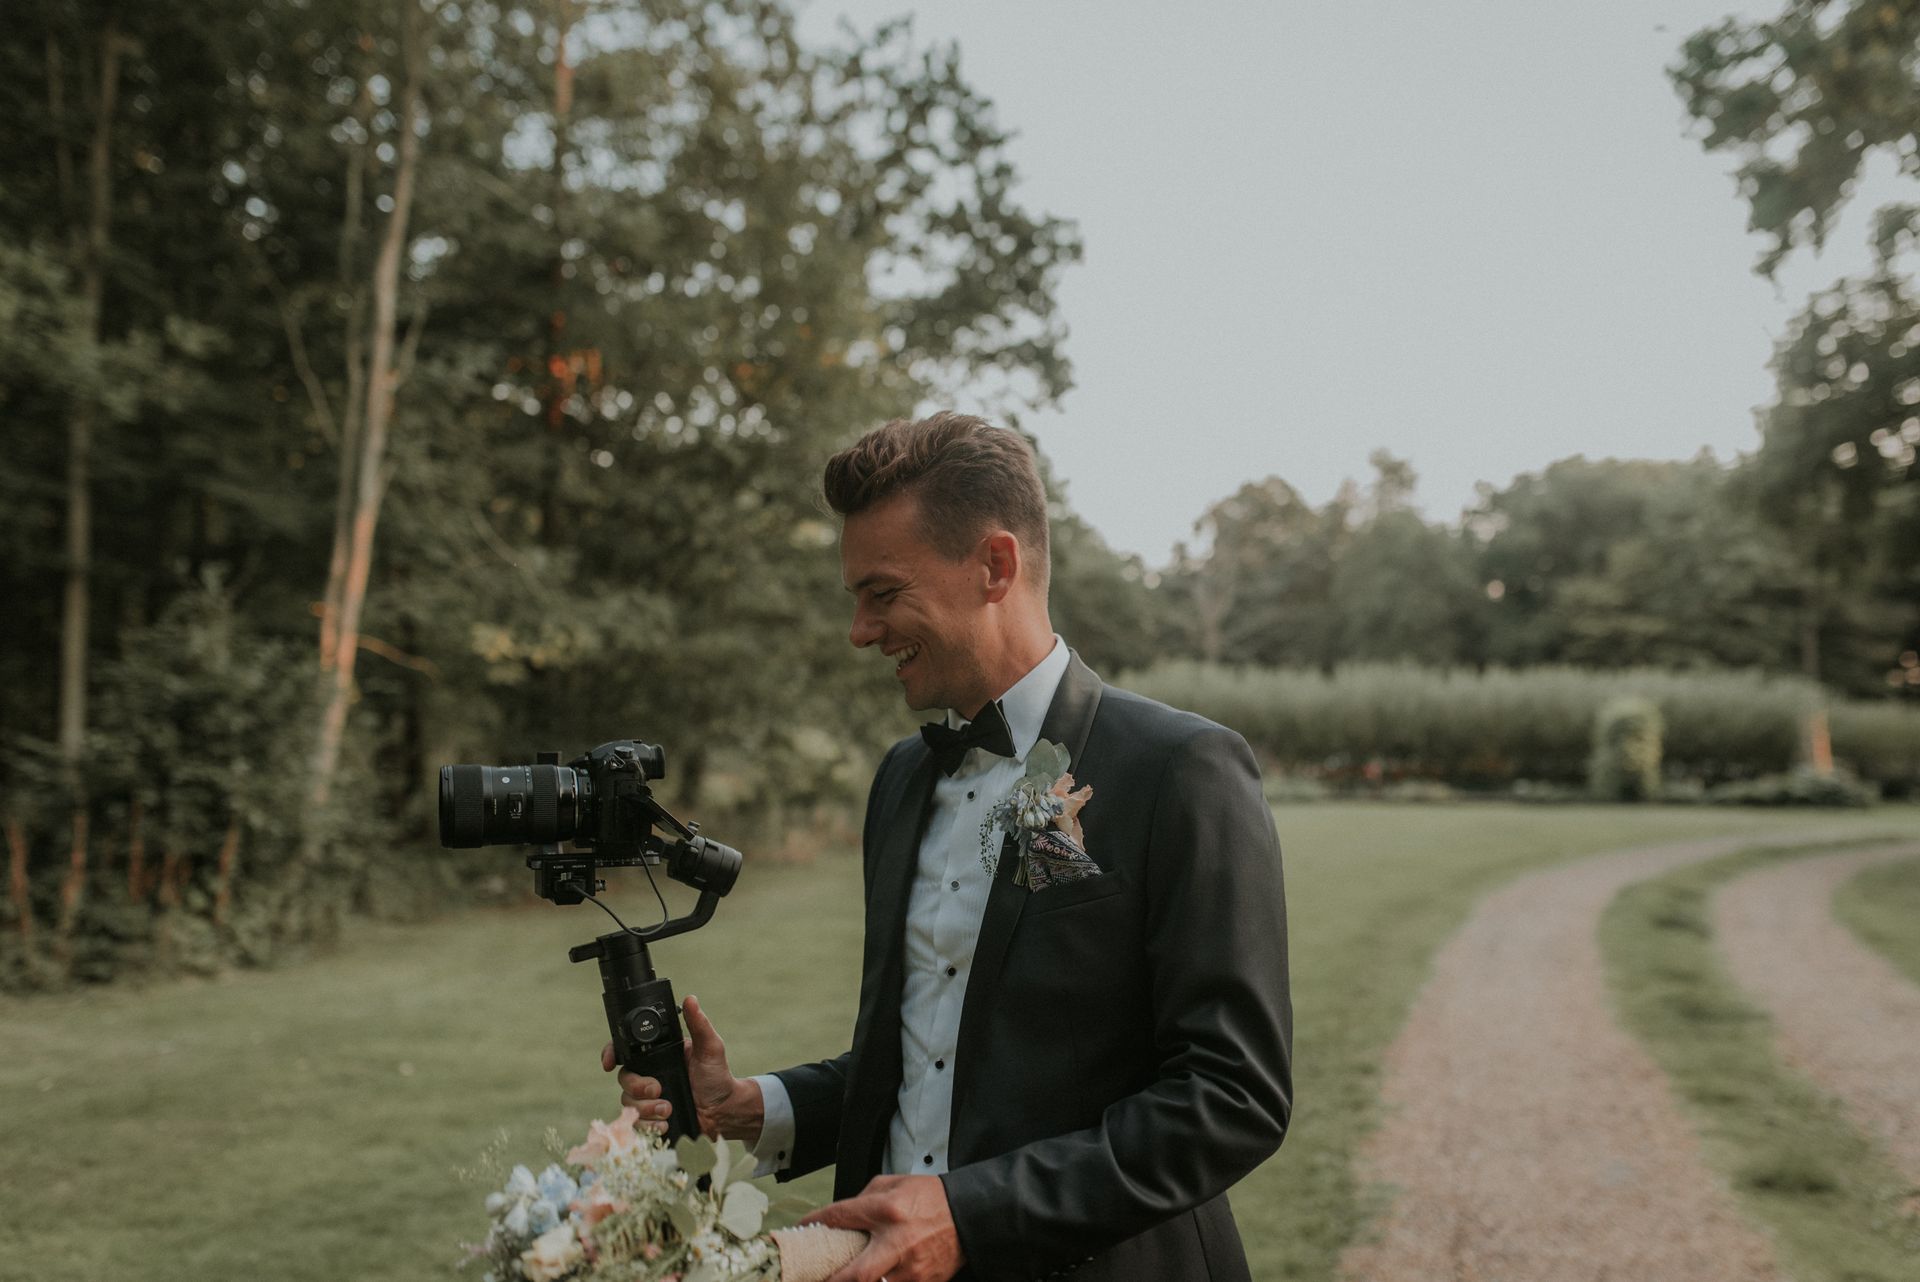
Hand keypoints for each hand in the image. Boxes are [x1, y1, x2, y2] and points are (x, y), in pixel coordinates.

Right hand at [597, 994, 763, 1141]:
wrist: (724, 1111)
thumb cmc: (717, 1077)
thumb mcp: (710, 1048)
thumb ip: (699, 1025)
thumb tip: (691, 999)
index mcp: (657, 1056)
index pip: (625, 1051)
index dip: (610, 1054)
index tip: (609, 1063)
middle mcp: (648, 1076)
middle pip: (624, 1079)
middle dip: (638, 1086)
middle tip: (658, 1089)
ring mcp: (647, 1099)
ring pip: (628, 1103)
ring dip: (646, 1108)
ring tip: (668, 1109)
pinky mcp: (650, 1120)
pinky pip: (636, 1124)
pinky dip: (649, 1125)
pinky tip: (665, 1123)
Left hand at [799, 1174, 963, 1281]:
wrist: (970, 1214)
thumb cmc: (931, 1197)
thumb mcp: (895, 1184)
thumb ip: (865, 1197)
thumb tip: (842, 1215)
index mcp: (889, 1210)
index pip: (842, 1216)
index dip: (816, 1223)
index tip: (802, 1229)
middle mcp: (898, 1242)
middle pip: (856, 1275)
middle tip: (816, 1279)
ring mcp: (912, 1269)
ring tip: (841, 1278)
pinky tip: (873, 1277)